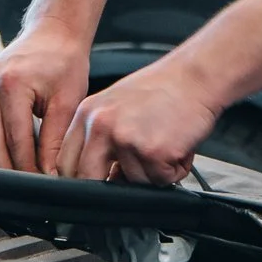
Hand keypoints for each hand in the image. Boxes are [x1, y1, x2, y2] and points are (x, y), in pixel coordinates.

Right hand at [0, 21, 92, 171]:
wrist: (53, 34)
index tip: (43, 184)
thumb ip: (54, 140)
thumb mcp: (68, 102)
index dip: (29, 168)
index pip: (16, 140)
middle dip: (9, 169)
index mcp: (11, 84)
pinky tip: (11, 155)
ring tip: (22, 175)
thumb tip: (49, 174)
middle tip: (29, 187)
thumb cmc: (65, 62)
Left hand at [56, 66, 220, 185]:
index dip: (79, 178)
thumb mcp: (115, 105)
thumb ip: (100, 138)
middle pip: (89, 178)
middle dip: (109, 185)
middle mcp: (101, 126)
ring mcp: (126, 140)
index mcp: (87, 113)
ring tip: (165, 144)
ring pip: (132, 182)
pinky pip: (161, 180)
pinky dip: (174, 170)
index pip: (65, 161)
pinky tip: (178, 147)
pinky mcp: (153, 152)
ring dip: (152, 173)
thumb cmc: (163, 89)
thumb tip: (98, 174)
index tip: (93, 184)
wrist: (196, 76)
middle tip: (132, 172)